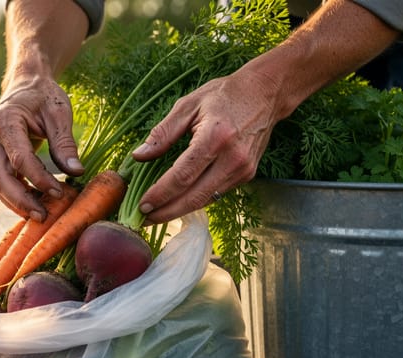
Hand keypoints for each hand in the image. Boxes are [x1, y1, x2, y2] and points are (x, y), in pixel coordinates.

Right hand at [0, 75, 84, 221]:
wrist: (27, 84)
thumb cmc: (44, 96)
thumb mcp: (59, 113)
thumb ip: (64, 143)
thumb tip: (76, 172)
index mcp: (4, 122)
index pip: (19, 159)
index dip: (38, 179)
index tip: (60, 192)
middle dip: (20, 200)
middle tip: (43, 216)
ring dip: (17, 203)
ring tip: (41, 215)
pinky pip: (2, 182)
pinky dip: (17, 196)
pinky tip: (36, 204)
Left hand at [131, 68, 280, 223]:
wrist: (264, 95)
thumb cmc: (222, 96)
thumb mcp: (187, 106)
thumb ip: (162, 133)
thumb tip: (138, 156)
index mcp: (215, 137)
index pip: (183, 176)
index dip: (160, 194)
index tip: (142, 205)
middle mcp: (232, 158)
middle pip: (194, 197)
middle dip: (167, 212)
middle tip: (144, 219)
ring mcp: (242, 170)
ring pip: (205, 200)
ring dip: (179, 210)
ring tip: (156, 213)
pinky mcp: (247, 175)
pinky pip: (216, 194)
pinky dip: (195, 200)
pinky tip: (178, 201)